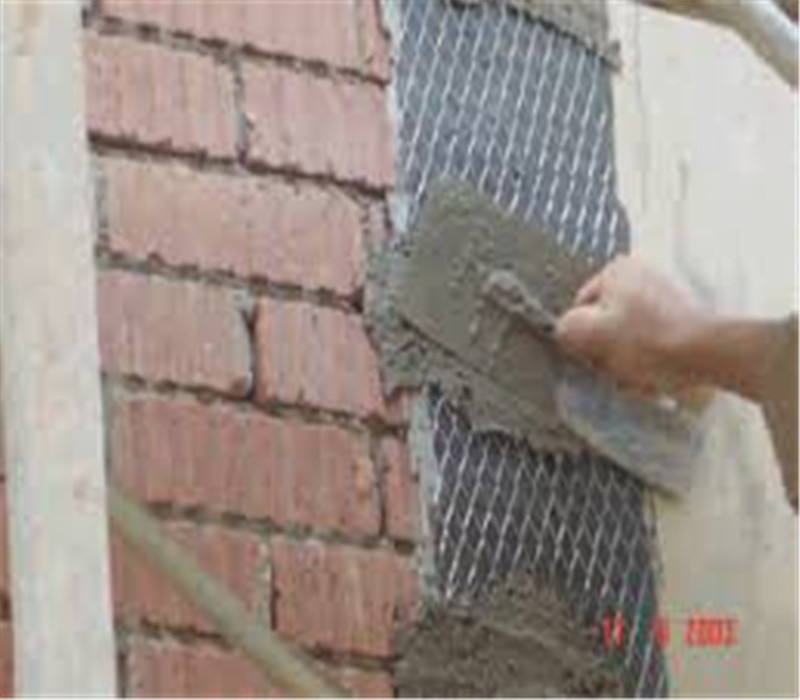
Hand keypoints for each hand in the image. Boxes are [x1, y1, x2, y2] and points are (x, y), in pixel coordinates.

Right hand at [555, 255, 707, 395]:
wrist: (706, 355)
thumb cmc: (645, 341)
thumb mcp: (590, 334)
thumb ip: (566, 329)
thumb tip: (565, 332)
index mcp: (617, 270)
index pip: (579, 308)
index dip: (581, 338)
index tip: (592, 358)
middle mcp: (643, 275)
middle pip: (607, 324)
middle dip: (607, 353)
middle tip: (616, 371)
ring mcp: (667, 297)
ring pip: (630, 339)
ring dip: (628, 363)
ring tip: (639, 379)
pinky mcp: (686, 321)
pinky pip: (655, 345)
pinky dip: (652, 363)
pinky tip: (657, 379)